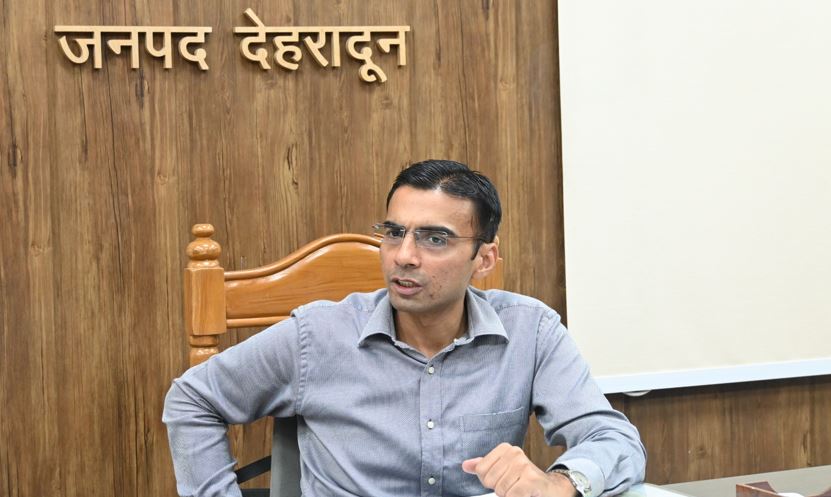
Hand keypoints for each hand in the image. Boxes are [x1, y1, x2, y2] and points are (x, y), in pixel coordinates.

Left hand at [462, 443, 577, 496]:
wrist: (550, 488)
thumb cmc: (523, 479)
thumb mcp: (502, 469)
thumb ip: (483, 467)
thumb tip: (465, 465)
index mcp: (505, 448)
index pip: (481, 470)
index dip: (489, 480)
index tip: (503, 478)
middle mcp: (514, 453)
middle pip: (489, 480)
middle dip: (499, 488)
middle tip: (513, 485)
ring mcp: (523, 465)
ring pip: (500, 489)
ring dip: (509, 494)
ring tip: (519, 489)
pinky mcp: (530, 479)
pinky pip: (511, 495)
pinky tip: (525, 493)